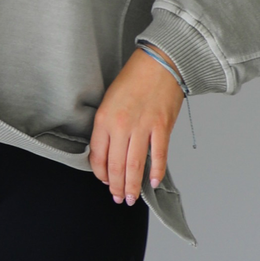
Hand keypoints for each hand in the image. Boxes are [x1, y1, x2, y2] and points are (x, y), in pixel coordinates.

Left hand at [89, 49, 184, 203]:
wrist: (160, 62)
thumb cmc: (135, 78)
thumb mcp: (110, 100)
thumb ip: (107, 126)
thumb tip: (109, 151)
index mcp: (104, 119)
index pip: (98, 156)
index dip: (100, 174)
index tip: (105, 182)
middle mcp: (121, 125)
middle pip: (116, 166)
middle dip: (116, 187)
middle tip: (119, 198)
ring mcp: (142, 127)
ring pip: (134, 166)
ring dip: (132, 186)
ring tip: (132, 199)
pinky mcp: (162, 127)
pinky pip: (158, 156)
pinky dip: (156, 171)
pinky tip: (152, 182)